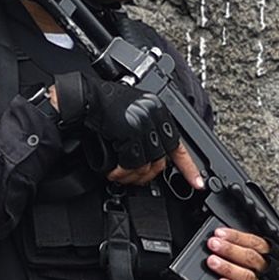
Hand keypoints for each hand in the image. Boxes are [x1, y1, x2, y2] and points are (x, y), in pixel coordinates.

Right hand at [50, 75, 203, 189]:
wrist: (82, 97)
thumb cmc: (102, 106)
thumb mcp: (134, 115)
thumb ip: (147, 133)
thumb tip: (153, 161)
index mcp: (159, 111)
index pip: (179, 145)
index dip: (188, 167)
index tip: (197, 182)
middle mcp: (154, 115)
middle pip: (161, 159)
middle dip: (148, 176)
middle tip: (134, 180)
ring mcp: (143, 123)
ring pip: (147, 164)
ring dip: (132, 177)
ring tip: (120, 176)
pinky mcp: (129, 131)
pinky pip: (131, 163)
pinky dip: (121, 172)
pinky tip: (113, 172)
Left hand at [207, 227, 278, 279]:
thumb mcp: (259, 262)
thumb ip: (245, 250)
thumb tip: (221, 238)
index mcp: (275, 258)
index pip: (257, 243)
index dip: (237, 237)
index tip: (220, 233)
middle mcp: (272, 274)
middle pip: (252, 258)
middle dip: (230, 250)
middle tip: (213, 244)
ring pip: (248, 276)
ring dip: (228, 267)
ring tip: (212, 261)